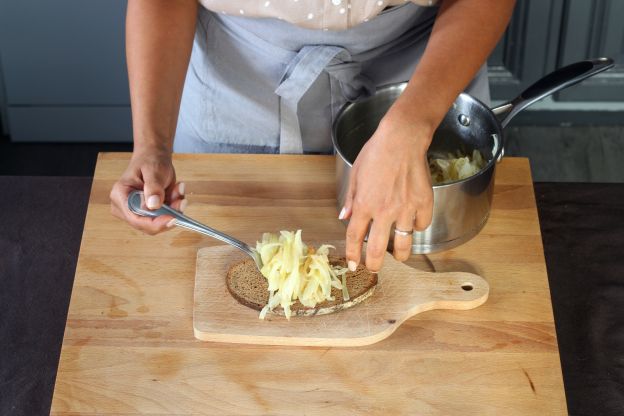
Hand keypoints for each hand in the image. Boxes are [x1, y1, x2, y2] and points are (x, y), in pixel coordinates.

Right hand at [110, 148, 185, 234]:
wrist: (153, 157)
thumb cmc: (150, 160)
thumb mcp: (153, 170)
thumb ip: (153, 187)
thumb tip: (153, 205)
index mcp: (120, 196)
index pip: (135, 219)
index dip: (154, 223)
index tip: (173, 219)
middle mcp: (126, 207)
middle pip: (148, 225)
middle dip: (168, 214)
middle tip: (181, 200)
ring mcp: (137, 211)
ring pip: (159, 222)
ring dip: (173, 208)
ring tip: (177, 189)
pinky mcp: (148, 213)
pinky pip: (165, 217)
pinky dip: (174, 207)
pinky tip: (175, 191)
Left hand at [341, 112, 433, 271]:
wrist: (402, 138)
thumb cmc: (377, 152)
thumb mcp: (356, 174)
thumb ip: (351, 199)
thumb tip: (344, 217)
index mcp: (365, 204)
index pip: (354, 237)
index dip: (352, 255)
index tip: (353, 265)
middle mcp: (384, 210)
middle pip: (377, 249)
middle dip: (374, 264)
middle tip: (374, 267)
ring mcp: (406, 209)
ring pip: (404, 244)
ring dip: (400, 254)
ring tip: (398, 255)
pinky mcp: (424, 203)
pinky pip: (422, 225)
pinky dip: (418, 227)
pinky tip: (414, 224)